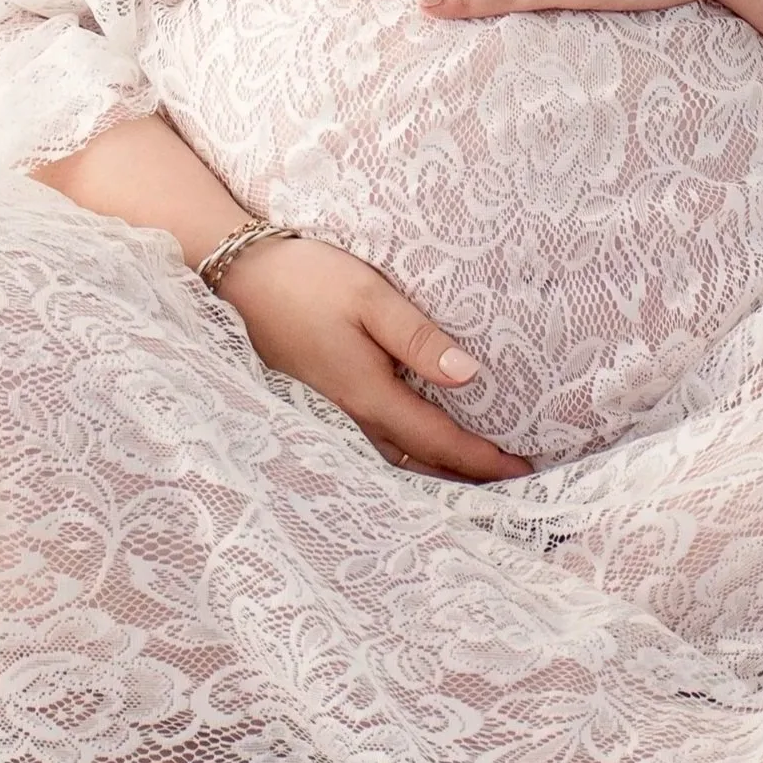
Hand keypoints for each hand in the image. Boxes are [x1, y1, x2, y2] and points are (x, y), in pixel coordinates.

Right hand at [216, 234, 530, 481]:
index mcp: (368, 394)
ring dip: (435, 468)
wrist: (240, 276)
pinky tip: (420, 443)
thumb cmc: (307, 280)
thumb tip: (468, 376)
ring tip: (474, 472)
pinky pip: (376, 440)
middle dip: (464, 476)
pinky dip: (409, 451)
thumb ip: (418, 339)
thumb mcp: (370, 297)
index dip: (480, 459)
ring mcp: (333, 411)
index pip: (437, 440)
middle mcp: (351, 414)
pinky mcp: (324, 397)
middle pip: (418, 460)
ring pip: (394, 455)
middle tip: (510, 485)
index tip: (522, 472)